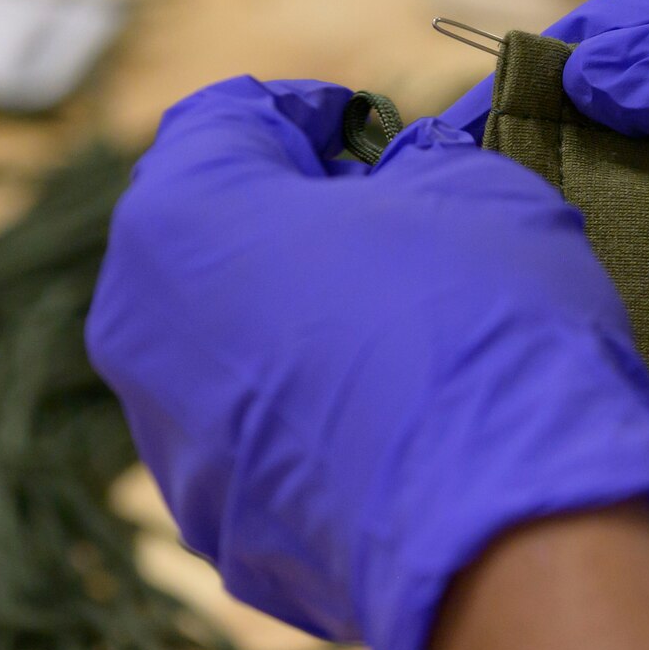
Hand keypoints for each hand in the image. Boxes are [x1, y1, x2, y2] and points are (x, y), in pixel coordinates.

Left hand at [86, 77, 648, 649]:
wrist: (508, 531)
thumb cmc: (482, 324)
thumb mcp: (479, 188)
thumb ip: (423, 163)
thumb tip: (406, 182)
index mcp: (182, 214)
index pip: (229, 118)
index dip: (315, 113)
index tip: (379, 131)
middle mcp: (140, 330)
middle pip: (214, 241)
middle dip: (299, 223)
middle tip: (400, 227)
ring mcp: (173, 449)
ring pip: (232, 353)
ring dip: (304, 329)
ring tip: (410, 339)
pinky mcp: (223, 536)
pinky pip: (266, 451)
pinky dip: (319, 429)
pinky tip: (406, 430)